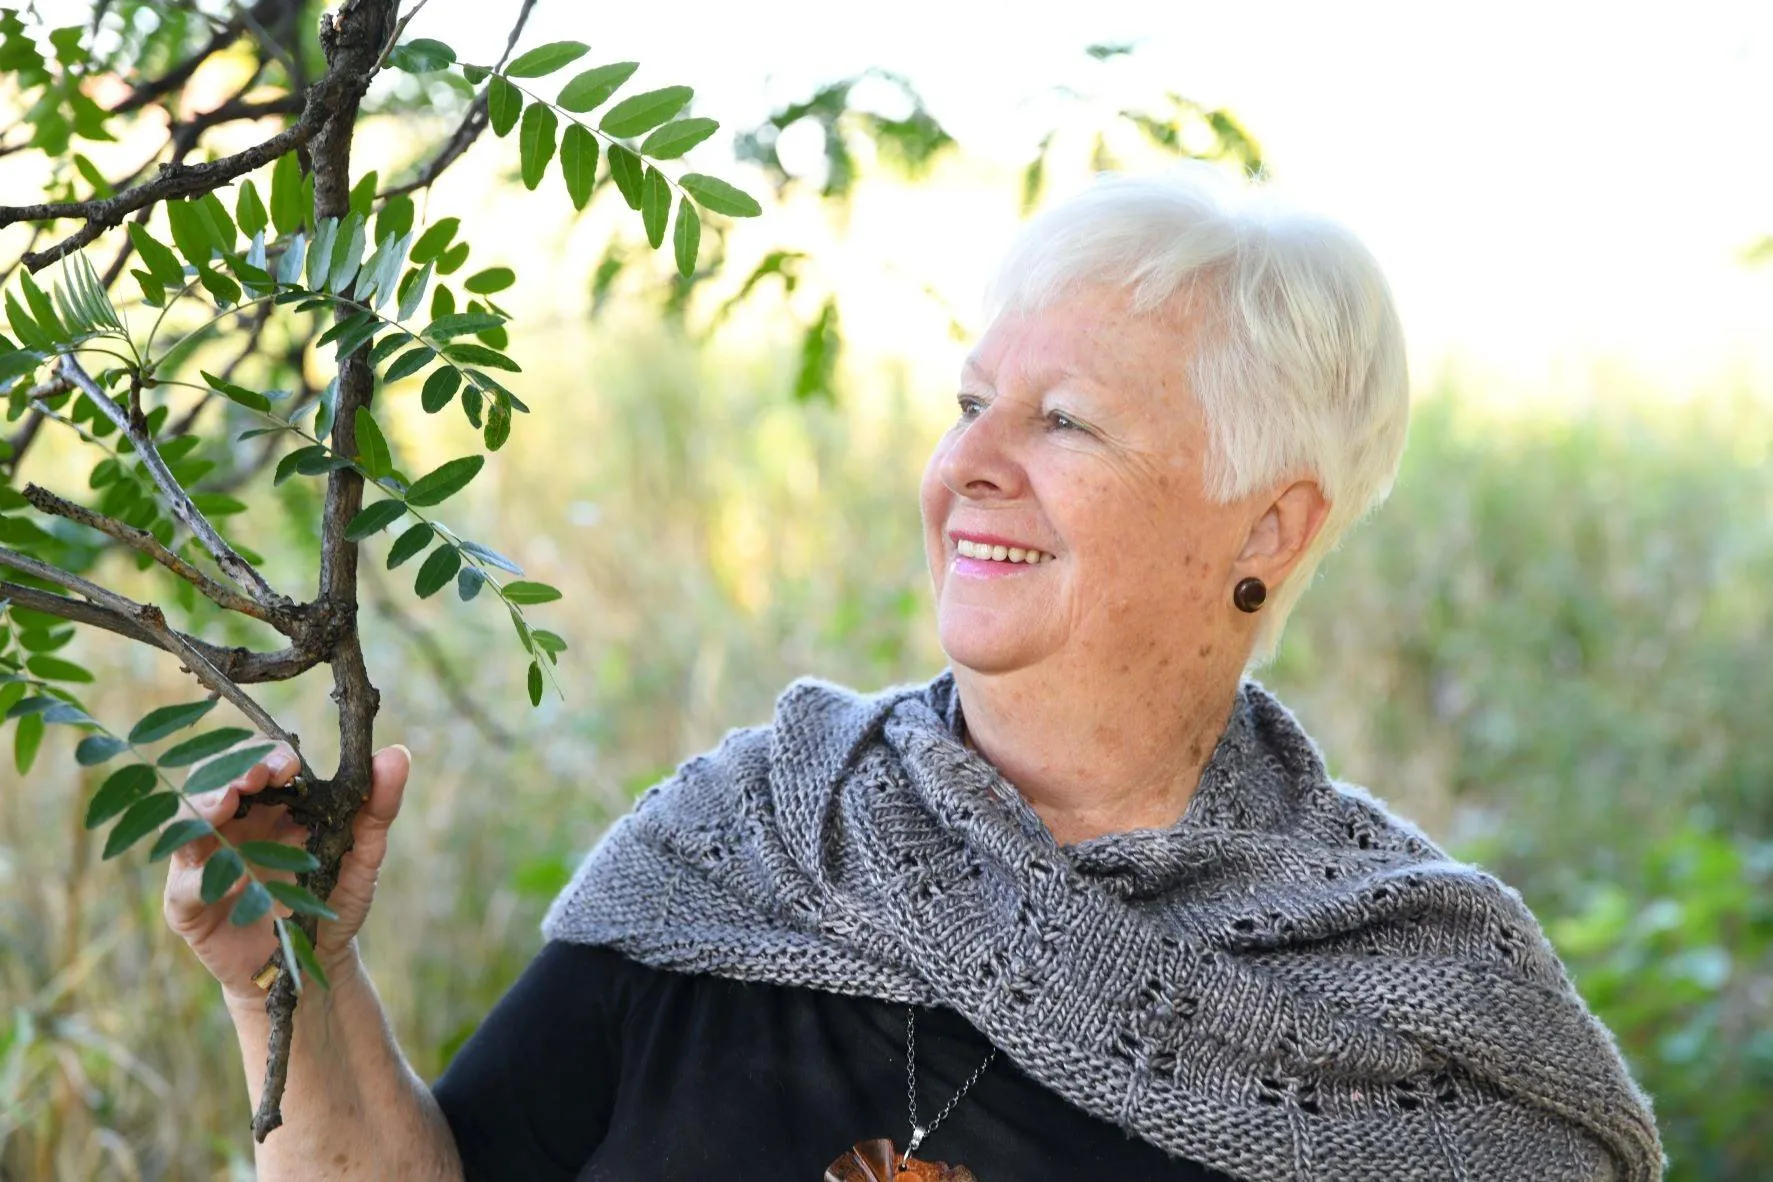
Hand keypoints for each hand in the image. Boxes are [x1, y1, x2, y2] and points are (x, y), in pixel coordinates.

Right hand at [162, 740, 410, 1007]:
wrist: (314, 965)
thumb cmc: (332, 903)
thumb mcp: (362, 856)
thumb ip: (378, 808)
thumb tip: (397, 753)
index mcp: (269, 808)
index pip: (256, 764)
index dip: (267, 756)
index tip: (290, 764)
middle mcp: (231, 828)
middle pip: (215, 783)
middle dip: (233, 772)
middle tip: (257, 775)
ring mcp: (205, 864)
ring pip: (186, 825)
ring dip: (204, 807)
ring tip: (229, 801)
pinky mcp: (189, 908)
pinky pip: (183, 887)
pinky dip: (200, 877)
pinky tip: (230, 876)